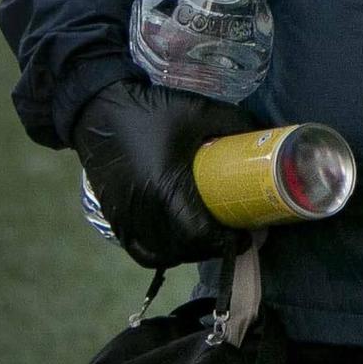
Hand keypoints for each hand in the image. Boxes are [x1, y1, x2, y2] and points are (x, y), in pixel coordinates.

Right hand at [70, 80, 254, 268]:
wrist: (97, 109)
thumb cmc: (151, 110)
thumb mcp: (199, 110)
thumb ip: (234, 124)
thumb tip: (265, 139)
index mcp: (165, 186)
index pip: (199, 232)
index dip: (225, 241)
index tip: (245, 235)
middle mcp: (143, 210)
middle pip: (183, 249)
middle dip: (212, 249)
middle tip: (234, 236)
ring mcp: (124, 218)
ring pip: (161, 254)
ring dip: (189, 253)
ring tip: (209, 240)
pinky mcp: (114, 218)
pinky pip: (140, 250)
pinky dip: (162, 254)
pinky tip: (179, 244)